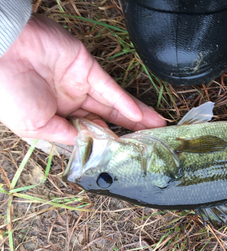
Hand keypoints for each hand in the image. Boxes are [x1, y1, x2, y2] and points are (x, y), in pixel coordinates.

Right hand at [0, 14, 165, 144]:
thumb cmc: (6, 91)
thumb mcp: (36, 127)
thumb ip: (66, 137)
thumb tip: (92, 148)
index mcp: (55, 118)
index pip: (89, 133)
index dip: (109, 142)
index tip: (128, 154)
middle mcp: (69, 102)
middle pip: (106, 119)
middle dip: (130, 130)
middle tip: (151, 140)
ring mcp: (79, 84)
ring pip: (113, 104)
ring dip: (136, 116)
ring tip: (157, 127)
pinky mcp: (85, 66)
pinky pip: (109, 88)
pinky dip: (124, 101)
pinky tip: (139, 115)